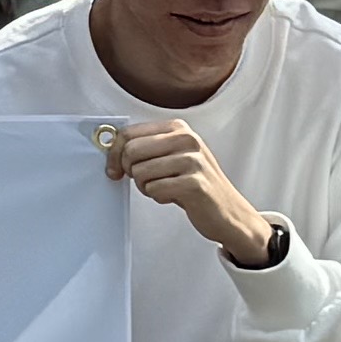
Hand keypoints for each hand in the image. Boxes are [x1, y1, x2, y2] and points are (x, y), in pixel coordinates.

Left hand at [91, 116, 281, 263]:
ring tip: (165, 188)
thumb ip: (146, 148)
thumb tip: (110, 149)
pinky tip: (175, 197)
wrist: (230, 213)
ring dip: (146, 187)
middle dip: (130, 171)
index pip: (129, 133)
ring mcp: (193, 160)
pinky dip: (159, 197)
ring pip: (140, 172)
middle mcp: (187, 139)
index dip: (114, 153)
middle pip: (131, 151)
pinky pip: (155, 190)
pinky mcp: (195, 183)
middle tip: (143, 181)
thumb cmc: (196, 184)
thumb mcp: (173, 157)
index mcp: (178, 128)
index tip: (113, 169)